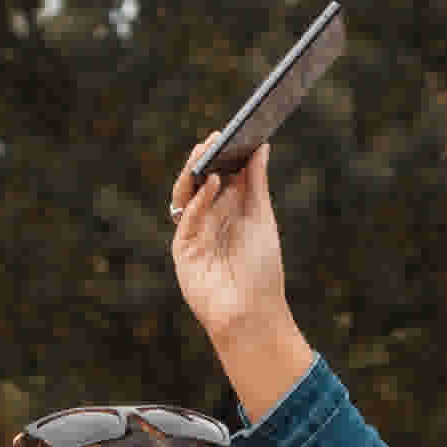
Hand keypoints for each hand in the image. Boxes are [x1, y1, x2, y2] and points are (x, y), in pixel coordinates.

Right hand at [170, 145, 297, 377]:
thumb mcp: (261, 218)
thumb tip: (260, 147)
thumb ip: (256, 184)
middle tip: (214, 138)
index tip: (230, 133)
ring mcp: (195, 234)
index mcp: (230, 211)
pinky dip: (197, 199)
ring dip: (193, 174)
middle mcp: (210, 219)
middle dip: (205, 160)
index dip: (224, 155)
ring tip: (205, 153)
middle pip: (201, 182)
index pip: (222, 176)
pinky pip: (186, 219)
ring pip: (186, 197)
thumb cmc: (262, 269)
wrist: (253, 313)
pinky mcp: (184, 250)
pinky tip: (210, 183)